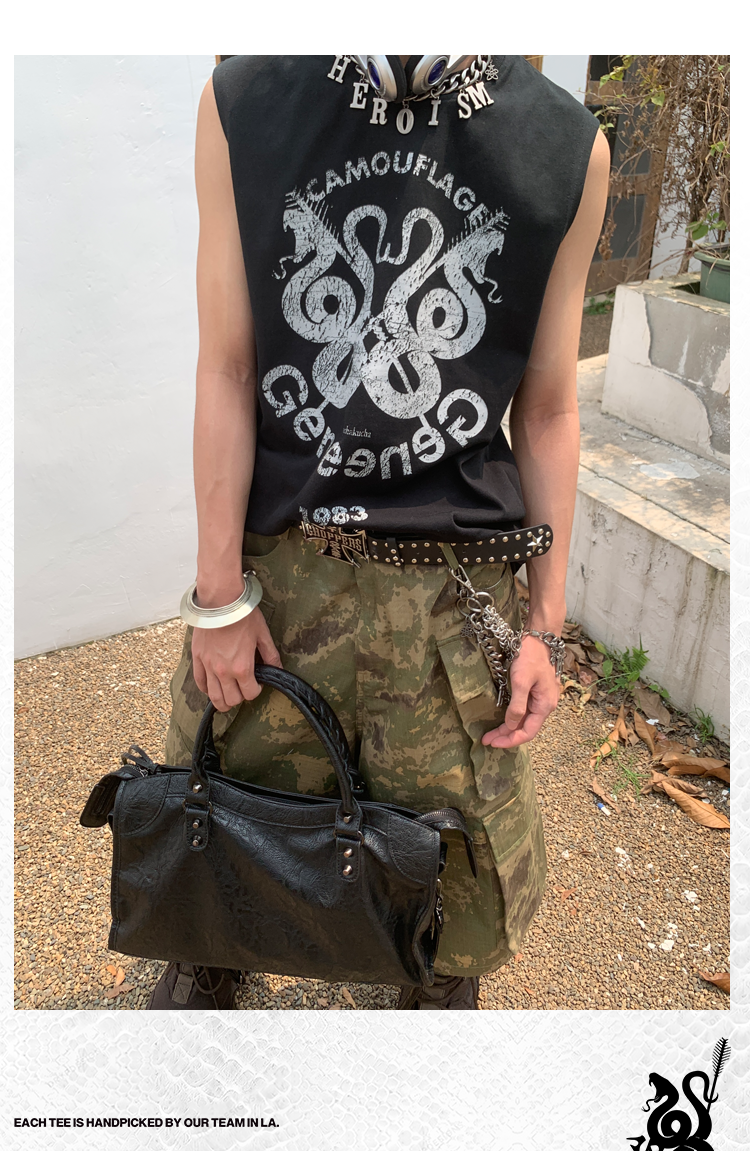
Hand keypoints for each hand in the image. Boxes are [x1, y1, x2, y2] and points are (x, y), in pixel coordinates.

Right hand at [192, 608, 281, 711]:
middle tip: (243, 689)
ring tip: (228, 697)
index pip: (250, 693)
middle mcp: (224, 671)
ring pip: (214, 696)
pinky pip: (199, 682)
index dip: (256, 691)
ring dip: (222, 701)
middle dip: (240, 698)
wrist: (220, 600)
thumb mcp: (262, 635)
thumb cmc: (242, 615)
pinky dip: (206, 689)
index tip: (257, 683)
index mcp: (242, 667)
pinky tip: (212, 687)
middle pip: (231, 699)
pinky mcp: (197, 658)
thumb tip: (279, 669)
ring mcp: (208, 666)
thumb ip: (271, 655)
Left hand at [481, 634, 559, 748]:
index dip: (510, 740)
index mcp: (545, 706)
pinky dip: (512, 717)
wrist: (539, 638)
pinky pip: (524, 711)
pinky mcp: (535, 692)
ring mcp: (541, 699)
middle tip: (486, 740)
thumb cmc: (530, 657)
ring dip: (508, 728)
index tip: (493, 742)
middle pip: (525, 728)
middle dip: (506, 736)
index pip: (528, 732)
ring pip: (524, 720)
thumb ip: (517, 706)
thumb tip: (511, 726)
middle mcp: (545, 705)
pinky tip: (502, 719)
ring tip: (491, 733)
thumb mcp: (521, 681)